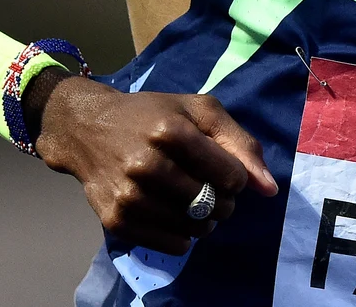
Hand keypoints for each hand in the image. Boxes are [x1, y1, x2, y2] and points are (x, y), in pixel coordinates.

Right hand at [32, 75, 278, 252]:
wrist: (86, 128)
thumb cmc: (151, 115)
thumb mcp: (198, 111)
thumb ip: (239, 143)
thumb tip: (269, 189)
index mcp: (169, 130)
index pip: (231, 176)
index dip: (237, 178)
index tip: (227, 172)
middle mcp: (146, 164)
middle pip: (213, 204)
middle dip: (224, 201)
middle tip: (212, 190)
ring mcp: (128, 195)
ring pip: (194, 228)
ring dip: (205, 221)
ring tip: (196, 202)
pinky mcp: (115, 220)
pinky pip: (172, 245)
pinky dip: (183, 236)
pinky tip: (176, 215)